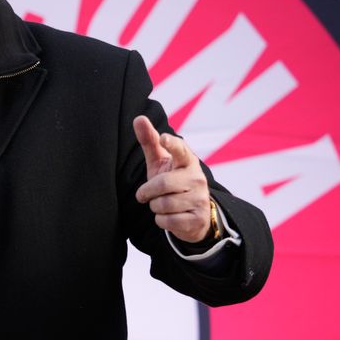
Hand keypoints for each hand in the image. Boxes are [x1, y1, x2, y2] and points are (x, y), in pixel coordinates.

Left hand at [132, 115, 210, 242]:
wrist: (193, 215)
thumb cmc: (172, 182)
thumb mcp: (160, 163)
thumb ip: (150, 141)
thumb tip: (138, 118)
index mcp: (188, 161)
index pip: (181, 150)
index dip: (171, 144)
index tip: (164, 138)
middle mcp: (197, 178)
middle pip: (163, 183)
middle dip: (147, 191)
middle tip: (143, 195)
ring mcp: (200, 199)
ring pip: (163, 204)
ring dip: (154, 207)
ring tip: (160, 204)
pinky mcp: (198, 219)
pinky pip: (167, 221)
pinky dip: (161, 220)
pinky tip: (168, 216)